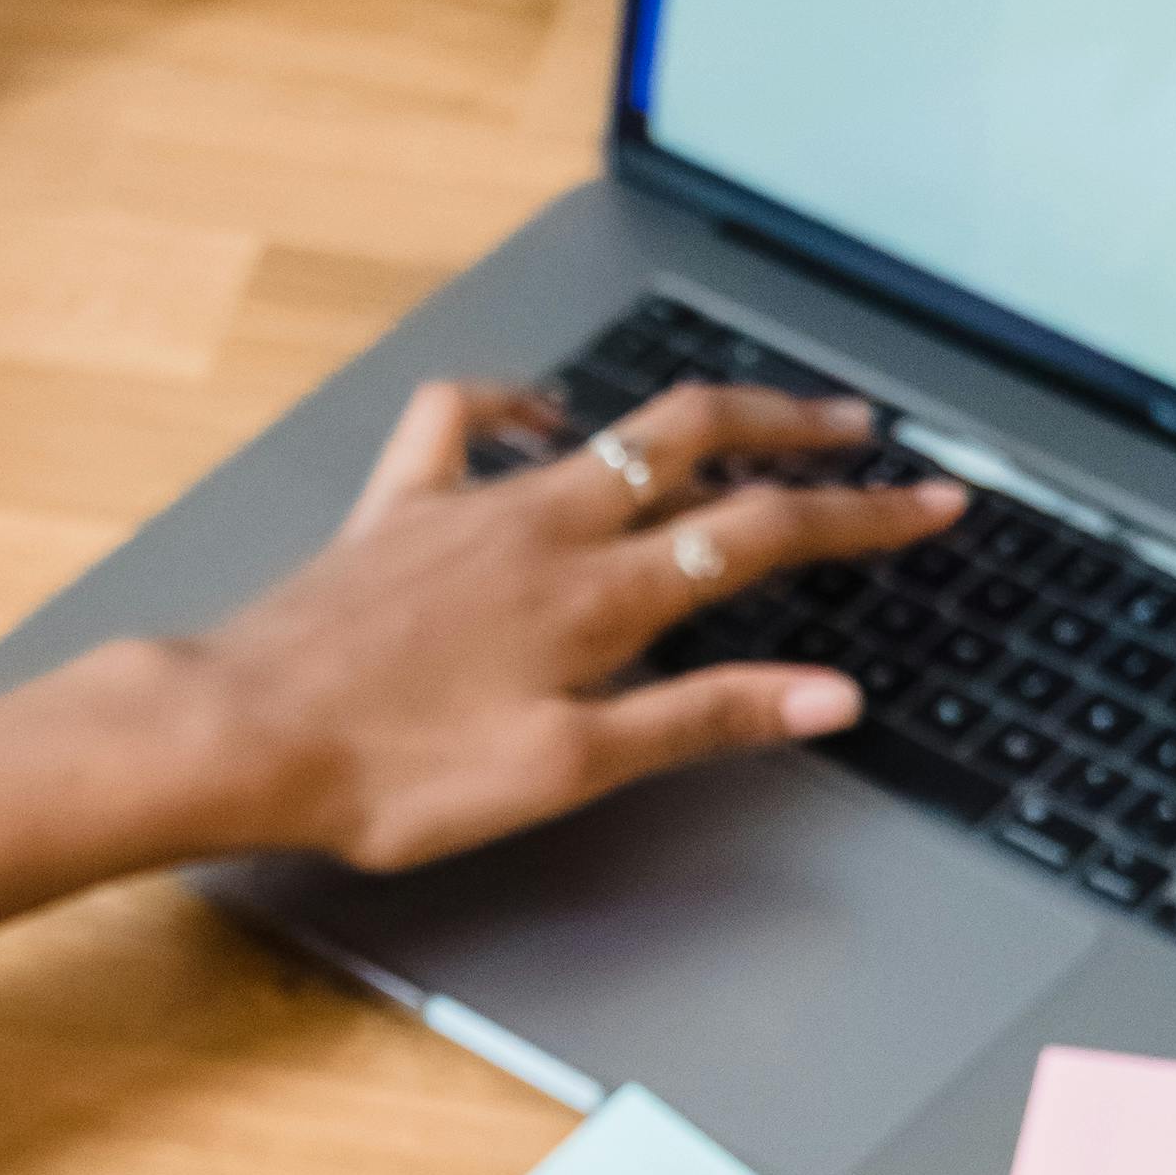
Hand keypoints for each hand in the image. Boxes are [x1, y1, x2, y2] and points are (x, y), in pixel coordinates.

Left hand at [161, 373, 963, 870]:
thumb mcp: (569, 768)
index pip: (761, 535)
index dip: (859, 519)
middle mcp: (546, 524)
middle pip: (696, 443)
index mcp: (600, 594)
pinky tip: (538, 411)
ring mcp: (469, 502)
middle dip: (792, 429)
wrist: (242, 735)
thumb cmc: (394, 772)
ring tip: (740, 417)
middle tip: (859, 431)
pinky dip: (514, 402)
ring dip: (686, 418)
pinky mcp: (397, 509)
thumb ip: (703, 717)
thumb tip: (826, 695)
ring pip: (603, 427)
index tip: (933, 506)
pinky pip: (462, 422)